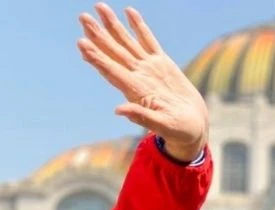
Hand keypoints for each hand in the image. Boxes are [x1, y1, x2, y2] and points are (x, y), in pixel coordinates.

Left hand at [77, 3, 208, 162]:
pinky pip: (148, 40)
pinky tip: (129, 12)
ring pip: (127, 42)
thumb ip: (141, 117)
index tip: (81, 43)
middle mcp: (138, 76)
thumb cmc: (179, 131)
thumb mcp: (162, 126)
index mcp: (136, 91)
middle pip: (113, 52)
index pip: (111, 70)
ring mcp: (149, 68)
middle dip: (98, 35)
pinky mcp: (162, 63)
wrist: (193, 128)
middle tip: (82, 17)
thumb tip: (118, 111)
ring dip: (112, 26)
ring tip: (99, 8)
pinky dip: (138, 26)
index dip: (96, 57)